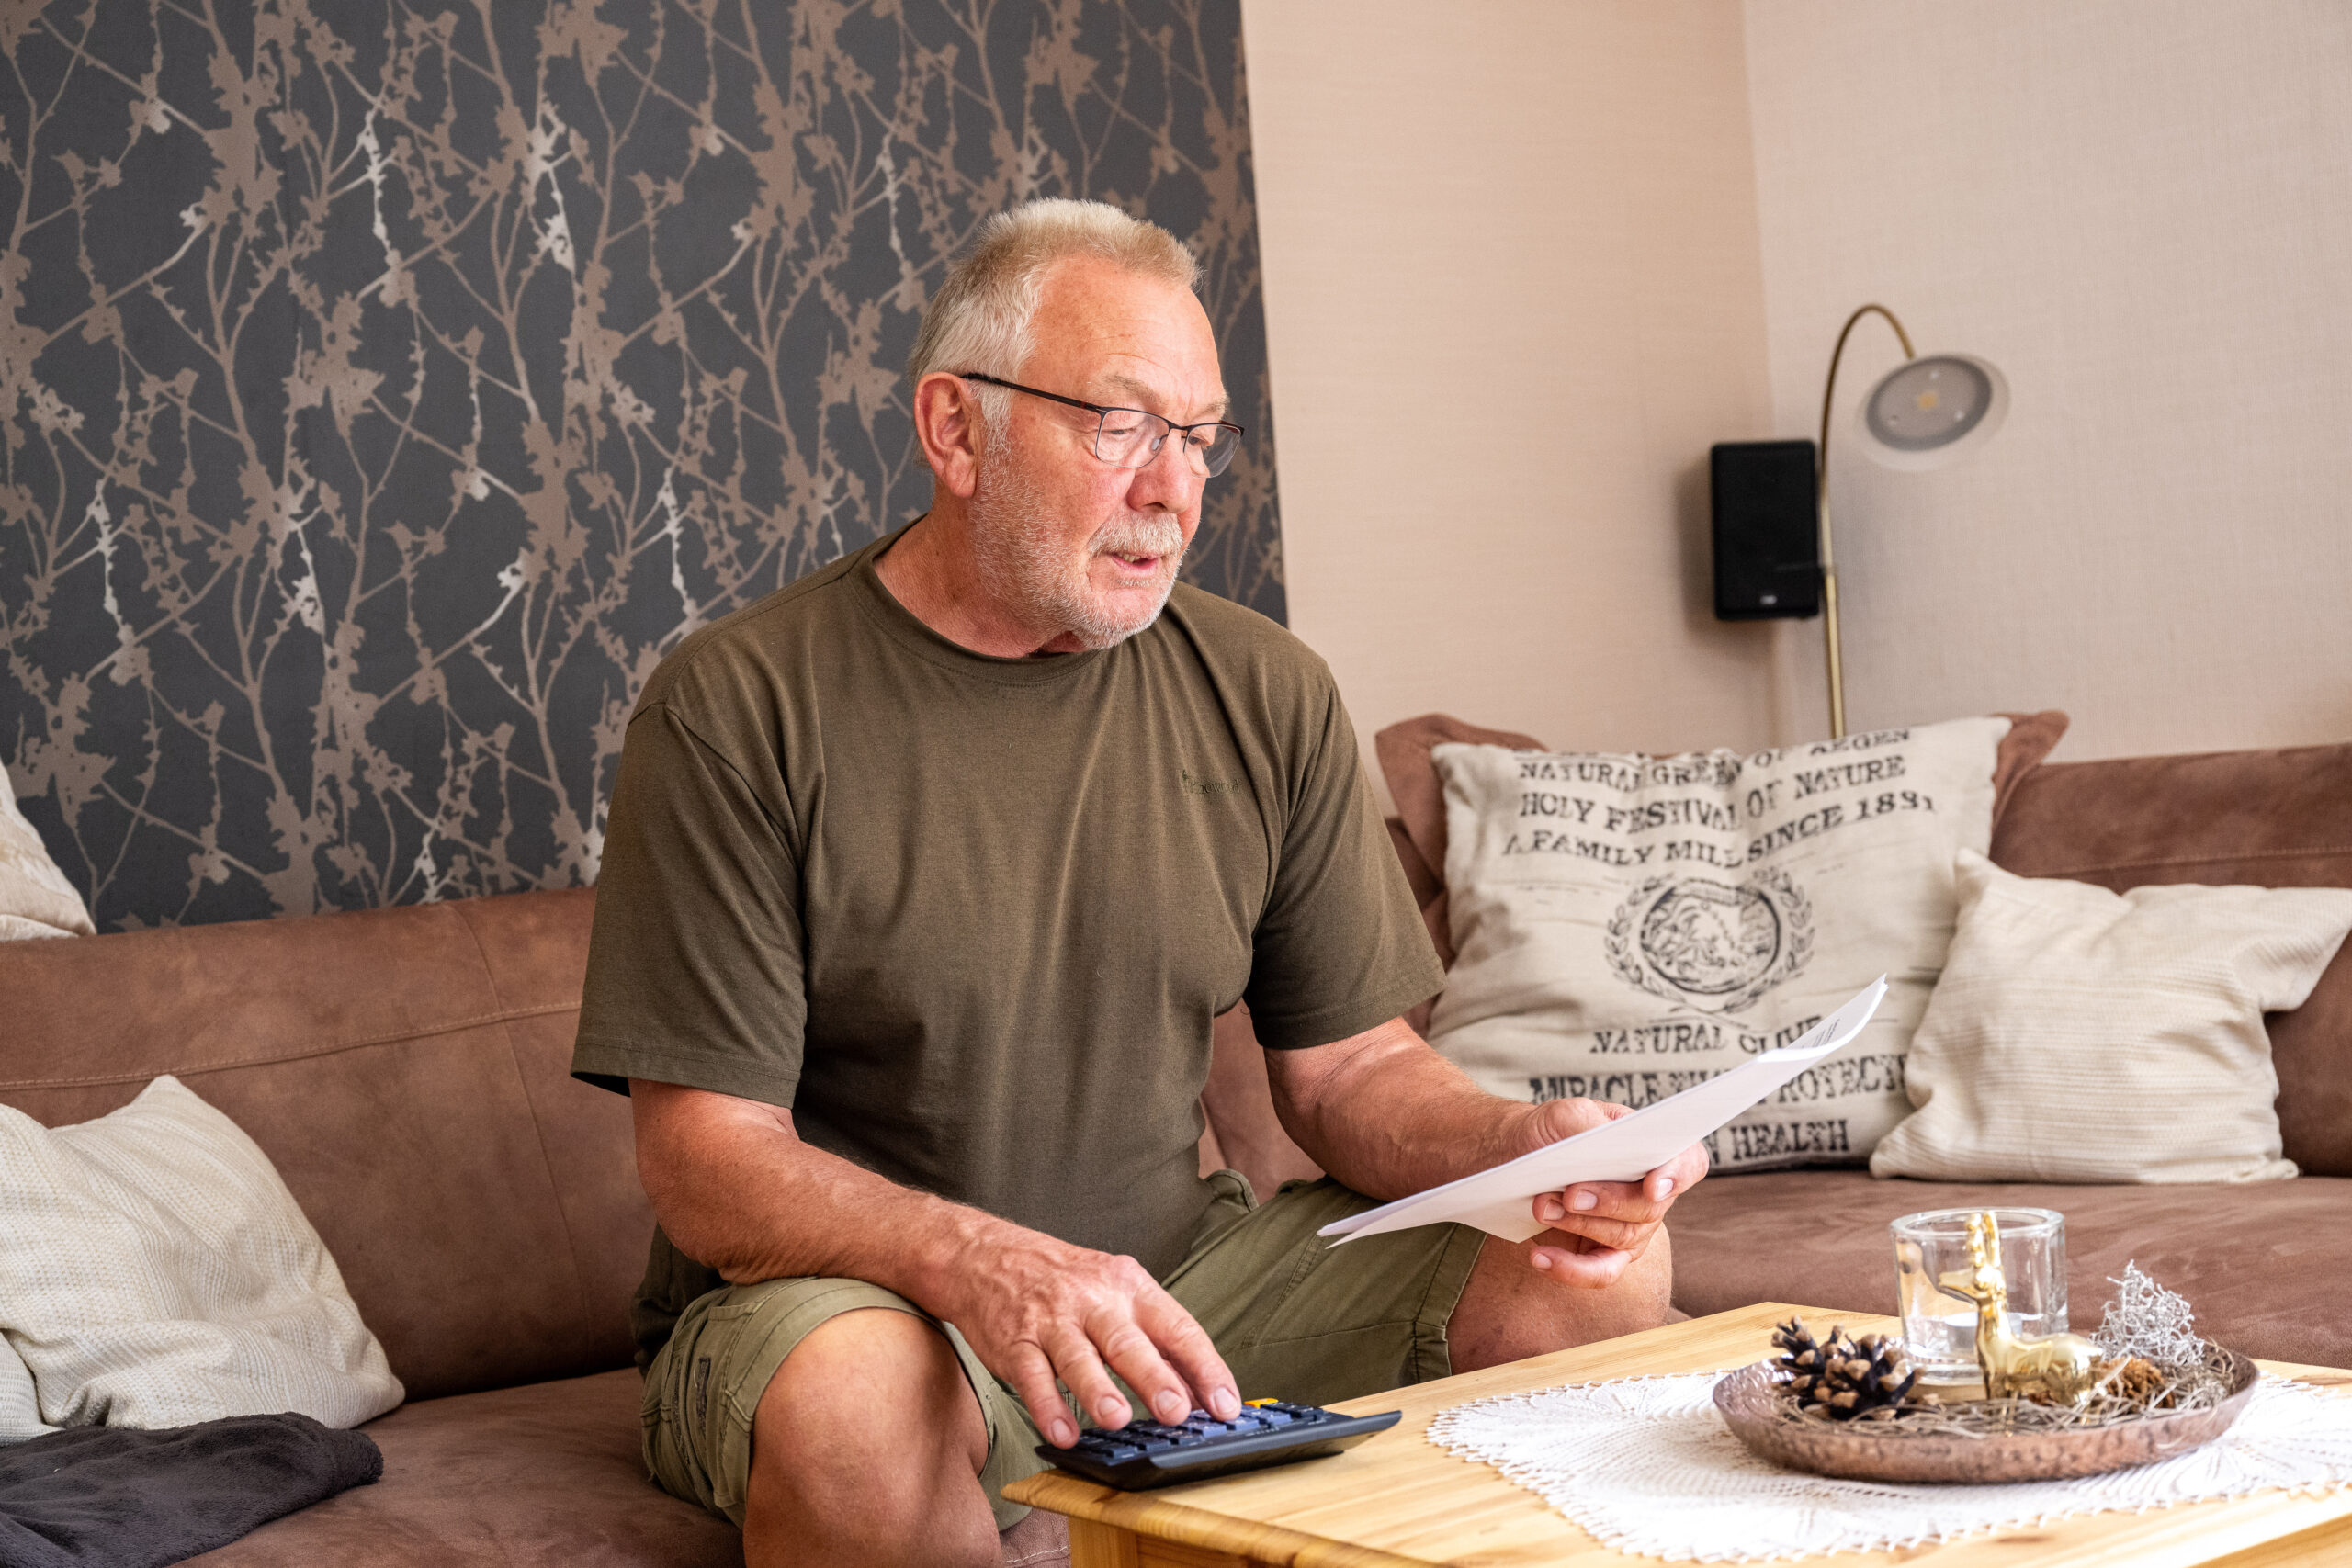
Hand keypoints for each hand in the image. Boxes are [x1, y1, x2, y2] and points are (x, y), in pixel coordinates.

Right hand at [933, 1222, 1240, 1447]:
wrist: (989, 1255)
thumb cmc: (1067, 1281)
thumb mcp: (1117, 1292)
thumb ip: (1155, 1341)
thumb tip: (1196, 1393)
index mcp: (1130, 1286)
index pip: (1178, 1327)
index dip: (1205, 1368)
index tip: (1226, 1405)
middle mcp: (1094, 1300)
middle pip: (1127, 1341)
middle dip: (1154, 1377)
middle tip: (1176, 1411)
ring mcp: (1052, 1320)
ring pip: (1077, 1357)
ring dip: (1097, 1390)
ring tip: (1116, 1419)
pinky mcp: (1015, 1341)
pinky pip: (1031, 1375)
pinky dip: (1045, 1405)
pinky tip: (1060, 1431)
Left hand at [1509, 1099, 1708, 1286]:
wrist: (1517, 1155)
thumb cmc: (1551, 1131)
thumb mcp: (1565, 1114)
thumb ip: (1590, 1126)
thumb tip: (1606, 1147)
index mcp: (1651, 1148)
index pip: (1689, 1163)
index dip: (1678, 1175)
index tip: (1653, 1186)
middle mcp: (1649, 1192)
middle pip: (1650, 1208)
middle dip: (1608, 1202)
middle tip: (1568, 1193)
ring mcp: (1631, 1227)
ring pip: (1622, 1238)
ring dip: (1579, 1224)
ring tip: (1541, 1207)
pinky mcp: (1604, 1255)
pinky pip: (1600, 1272)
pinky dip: (1571, 1269)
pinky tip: (1540, 1256)